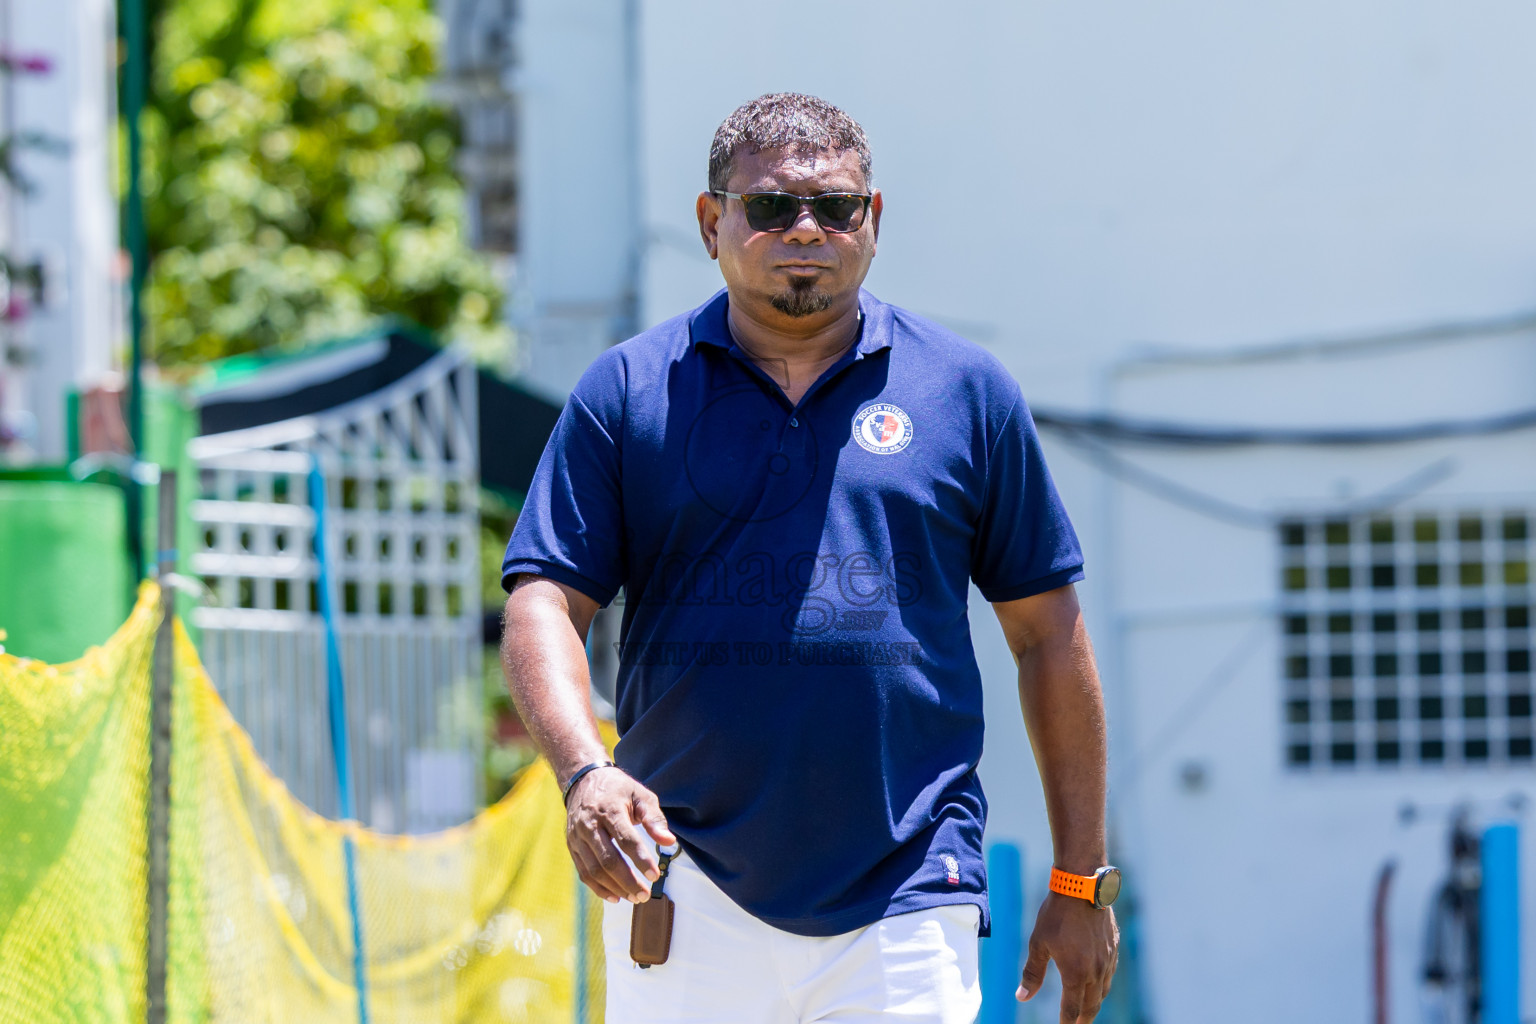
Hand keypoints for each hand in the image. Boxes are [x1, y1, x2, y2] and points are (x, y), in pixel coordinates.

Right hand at [564, 766, 676, 903]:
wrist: (584, 780)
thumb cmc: (619, 790)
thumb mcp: (640, 795)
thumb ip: (655, 819)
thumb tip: (670, 842)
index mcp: (609, 809)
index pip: (626, 839)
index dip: (641, 859)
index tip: (655, 876)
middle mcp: (590, 825)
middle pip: (608, 860)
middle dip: (628, 881)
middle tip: (645, 895)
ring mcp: (577, 837)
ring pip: (594, 870)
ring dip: (615, 888)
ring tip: (635, 897)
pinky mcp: (572, 846)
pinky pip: (583, 873)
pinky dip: (599, 888)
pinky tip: (616, 897)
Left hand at [1018, 892, 1118, 1022]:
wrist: (1083, 886)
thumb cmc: (1057, 914)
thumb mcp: (1038, 943)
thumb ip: (1032, 973)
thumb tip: (1022, 997)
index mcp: (1076, 973)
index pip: (1072, 1008)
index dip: (1067, 1022)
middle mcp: (1096, 971)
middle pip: (1092, 1005)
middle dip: (1084, 1018)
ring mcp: (1108, 959)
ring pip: (1104, 990)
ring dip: (1095, 1002)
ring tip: (1087, 1008)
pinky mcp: (1114, 947)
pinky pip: (1110, 973)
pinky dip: (1104, 984)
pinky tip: (1099, 981)